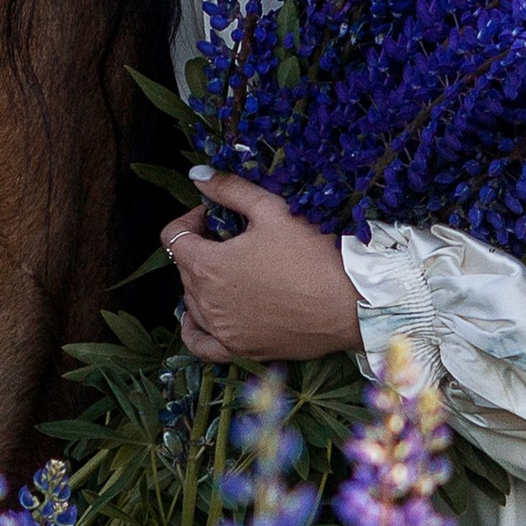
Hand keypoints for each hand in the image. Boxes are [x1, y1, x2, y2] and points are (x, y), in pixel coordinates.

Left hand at [160, 172, 362, 363]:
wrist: (350, 304)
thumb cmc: (312, 255)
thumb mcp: (271, 210)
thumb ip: (230, 190)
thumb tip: (199, 175)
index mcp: (208, 265)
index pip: (174, 237)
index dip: (190, 220)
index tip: (213, 216)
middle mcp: (207, 302)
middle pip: (184, 269)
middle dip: (201, 248)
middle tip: (231, 238)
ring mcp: (222, 330)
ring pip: (192, 303)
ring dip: (202, 283)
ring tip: (230, 270)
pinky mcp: (240, 350)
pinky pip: (201, 345)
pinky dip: (195, 330)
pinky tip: (200, 318)